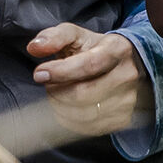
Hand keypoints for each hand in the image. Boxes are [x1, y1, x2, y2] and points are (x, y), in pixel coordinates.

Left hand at [27, 23, 149, 137]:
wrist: (124, 63)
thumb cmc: (94, 49)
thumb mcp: (75, 35)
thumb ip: (54, 37)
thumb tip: (35, 47)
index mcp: (116, 49)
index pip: (88, 65)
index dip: (61, 72)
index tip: (40, 74)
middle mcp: (126, 75)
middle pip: (84, 94)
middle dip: (57, 92)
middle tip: (49, 84)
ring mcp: (128, 100)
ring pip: (84, 114)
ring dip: (61, 107)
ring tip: (58, 93)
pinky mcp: (122, 119)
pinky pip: (88, 128)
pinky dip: (70, 120)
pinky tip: (66, 107)